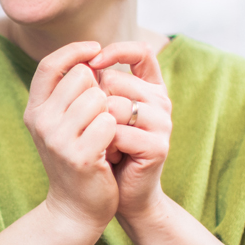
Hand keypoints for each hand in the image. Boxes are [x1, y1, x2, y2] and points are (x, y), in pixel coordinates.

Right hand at [24, 42, 119, 231]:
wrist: (76, 209)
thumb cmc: (76, 160)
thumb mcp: (63, 125)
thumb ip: (68, 94)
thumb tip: (89, 60)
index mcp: (35, 110)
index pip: (49, 65)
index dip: (74, 51)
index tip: (96, 49)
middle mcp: (41, 122)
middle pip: (81, 76)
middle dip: (99, 89)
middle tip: (100, 116)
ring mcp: (58, 139)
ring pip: (97, 97)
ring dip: (110, 111)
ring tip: (105, 135)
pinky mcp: (79, 156)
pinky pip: (108, 122)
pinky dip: (116, 132)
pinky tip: (110, 149)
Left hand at [89, 42, 172, 222]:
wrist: (118, 194)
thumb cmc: (104, 149)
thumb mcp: (98, 113)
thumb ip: (96, 86)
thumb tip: (81, 62)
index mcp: (149, 88)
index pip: (141, 51)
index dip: (116, 50)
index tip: (93, 60)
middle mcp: (161, 101)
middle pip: (116, 80)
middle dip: (95, 103)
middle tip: (98, 129)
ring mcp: (163, 123)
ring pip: (115, 105)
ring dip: (97, 126)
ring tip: (103, 143)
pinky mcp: (159, 146)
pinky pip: (118, 132)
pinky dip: (104, 144)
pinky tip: (109, 156)